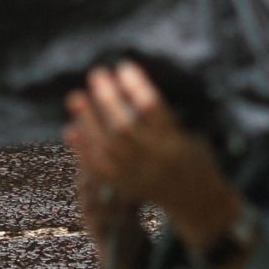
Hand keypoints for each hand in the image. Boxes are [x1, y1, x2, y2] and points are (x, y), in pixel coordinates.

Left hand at [64, 62, 244, 256]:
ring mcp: (137, 176)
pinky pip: (98, 168)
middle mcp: (154, 161)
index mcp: (175, 143)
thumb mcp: (190, 134)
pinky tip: (72, 129)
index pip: (151, 109)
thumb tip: (131, 87)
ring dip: (88, 120)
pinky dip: (83, 148)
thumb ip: (163, 117)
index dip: (135, 86)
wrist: (196, 202)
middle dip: (107, 99)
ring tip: (76, 96)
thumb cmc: (196, 158)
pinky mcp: (124, 188)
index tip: (124, 66)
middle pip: (123, 128)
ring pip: (105, 147)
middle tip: (96, 75)